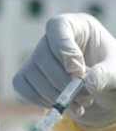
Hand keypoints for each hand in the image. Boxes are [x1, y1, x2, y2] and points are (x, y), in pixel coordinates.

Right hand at [13, 13, 115, 130]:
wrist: (102, 87)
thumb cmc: (109, 70)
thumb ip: (106, 74)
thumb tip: (89, 84)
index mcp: (74, 25)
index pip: (57, 27)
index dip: (64, 48)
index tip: (78, 71)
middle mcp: (50, 38)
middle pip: (42, 55)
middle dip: (62, 81)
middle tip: (84, 98)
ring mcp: (35, 56)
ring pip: (32, 74)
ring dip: (54, 95)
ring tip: (79, 105)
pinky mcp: (27, 75)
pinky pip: (23, 86)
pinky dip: (40, 100)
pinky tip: (61, 105)